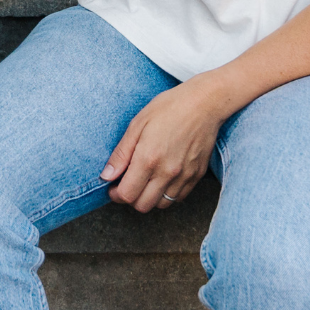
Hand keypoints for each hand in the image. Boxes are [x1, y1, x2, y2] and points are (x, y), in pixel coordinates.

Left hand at [101, 76, 225, 212]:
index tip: (112, 187)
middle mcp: (167, 173)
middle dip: (130, 198)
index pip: (127, 194)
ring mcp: (184, 177)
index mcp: (148, 159)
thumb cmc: (168, 109)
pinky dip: (166, 194)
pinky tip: (161, 178)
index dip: (115, 194)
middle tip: (126, 183)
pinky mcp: (196, 177)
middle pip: (143, 205)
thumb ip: (121, 154)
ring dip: (148, 198)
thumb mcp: (137, 124)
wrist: (203, 105)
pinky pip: (178, 198)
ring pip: (161, 205)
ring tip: (144, 180)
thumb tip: (107, 176)